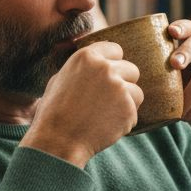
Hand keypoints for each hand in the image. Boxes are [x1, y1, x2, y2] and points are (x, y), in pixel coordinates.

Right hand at [22, 42, 142, 167]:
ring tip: (106, 115)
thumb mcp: (60, 79)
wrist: (58, 141)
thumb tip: (97, 62)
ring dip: (126, 103)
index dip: (114, 63)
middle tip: (108, 100)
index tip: (109, 76)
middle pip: (131, 69)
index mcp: (87, 56)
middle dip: (124, 83)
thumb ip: (82, 68)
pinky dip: (124, 121)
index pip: (116, 50)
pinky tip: (106, 126)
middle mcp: (105, 68)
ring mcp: (119, 88)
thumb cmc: (54, 113)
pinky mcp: (128, 108)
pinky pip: (134, 112)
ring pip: (136, 92)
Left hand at [168, 19, 190, 149]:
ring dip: (190, 92)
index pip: (189, 28)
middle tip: (174, 64)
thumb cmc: (186, 96)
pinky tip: (189, 114)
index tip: (171, 31)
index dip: (181, 27)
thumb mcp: (172, 83)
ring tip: (179, 109)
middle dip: (185, 53)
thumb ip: (160, 72)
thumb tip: (129, 71)